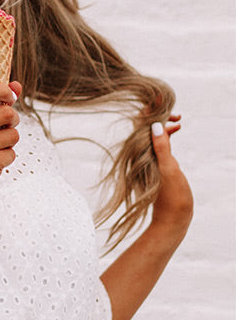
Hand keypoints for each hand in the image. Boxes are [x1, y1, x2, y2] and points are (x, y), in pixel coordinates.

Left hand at [150, 115, 192, 243]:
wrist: (172, 218)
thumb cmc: (172, 196)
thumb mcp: (169, 169)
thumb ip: (162, 147)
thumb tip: (154, 125)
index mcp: (143, 155)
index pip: (141, 126)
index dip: (150, 111)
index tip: (161, 101)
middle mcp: (143, 156)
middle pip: (145, 127)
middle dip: (158, 115)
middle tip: (175, 111)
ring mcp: (150, 160)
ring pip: (152, 134)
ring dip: (163, 123)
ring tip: (178, 118)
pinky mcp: (157, 164)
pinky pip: (158, 142)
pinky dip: (166, 133)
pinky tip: (176, 128)